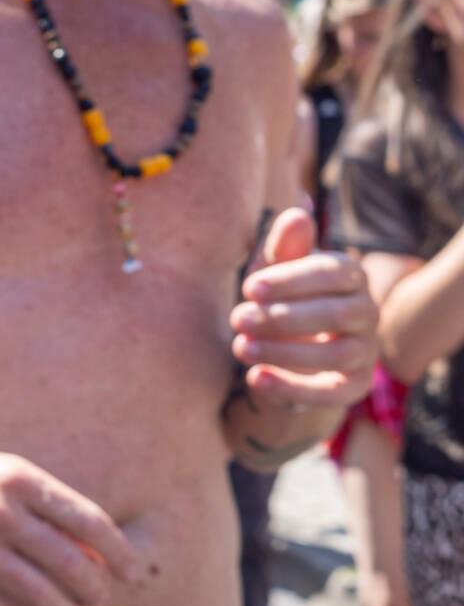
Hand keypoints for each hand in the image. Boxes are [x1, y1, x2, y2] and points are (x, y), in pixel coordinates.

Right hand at [0, 437, 143, 605]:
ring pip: (43, 599)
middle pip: (73, 567)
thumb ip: (50, 508)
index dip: (119, 555)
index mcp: (17, 478)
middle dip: (96, 592)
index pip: (90, 523)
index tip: (130, 574)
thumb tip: (103, 556)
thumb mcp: (6, 473)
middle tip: (98, 598)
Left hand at [230, 206, 376, 409]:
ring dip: (285, 353)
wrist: (287, 345)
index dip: (292, 280)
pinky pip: (333, 393)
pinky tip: (255, 379)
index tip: (249, 288)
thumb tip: (298, 212)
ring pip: (336, 355)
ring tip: (240, 348)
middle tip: (237, 319)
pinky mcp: (355, 385)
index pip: (332, 272)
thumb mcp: (274, 269)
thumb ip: (284, 245)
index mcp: (349, 276)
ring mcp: (366, 351)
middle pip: (337, 315)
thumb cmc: (280, 294)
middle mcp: (366, 312)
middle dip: (284, 317)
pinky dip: (294, 388)